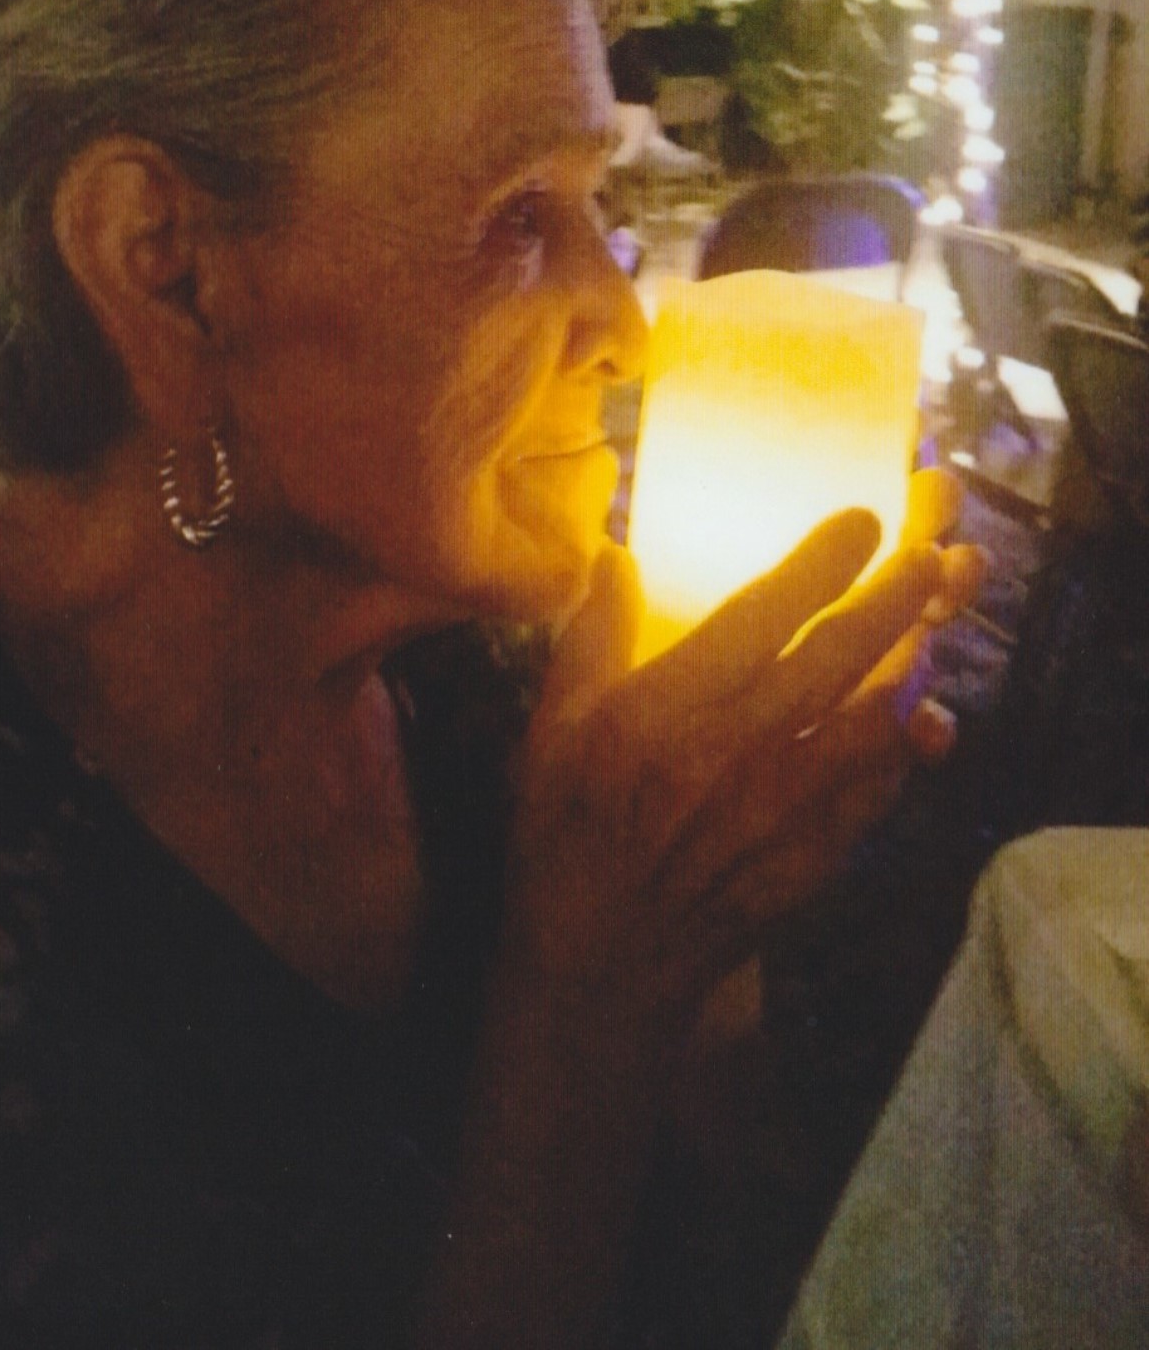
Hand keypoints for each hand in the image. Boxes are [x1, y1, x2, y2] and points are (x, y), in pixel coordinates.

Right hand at [507, 491, 974, 1046]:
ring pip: (872, 723)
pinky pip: (875, 793)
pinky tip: (921, 725)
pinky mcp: (810, 858)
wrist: (598, 963)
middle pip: (837, 659)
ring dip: (912, 670)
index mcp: (666, 709)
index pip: (762, 615)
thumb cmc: (564, 833)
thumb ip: (593, 635)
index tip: (861, 521)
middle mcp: (734, 751)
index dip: (821, 562)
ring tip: (934, 628)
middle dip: (893, 600)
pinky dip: (904, 753)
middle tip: (927, 556)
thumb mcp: (552, 726)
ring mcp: (781, 810)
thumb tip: (616, 555)